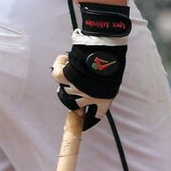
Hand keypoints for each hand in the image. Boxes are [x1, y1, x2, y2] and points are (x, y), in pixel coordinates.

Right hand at [51, 2, 130, 130]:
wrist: (108, 46)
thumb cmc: (113, 58)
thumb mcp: (112, 78)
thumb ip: (102, 87)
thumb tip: (89, 91)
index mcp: (105, 99)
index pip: (95, 116)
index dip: (87, 121)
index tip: (83, 123)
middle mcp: (90, 98)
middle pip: (74, 104)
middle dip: (72, 97)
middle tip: (73, 84)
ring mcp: (77, 89)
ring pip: (65, 90)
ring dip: (68, 78)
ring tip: (73, 64)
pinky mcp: (67, 77)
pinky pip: (57, 75)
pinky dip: (59, 65)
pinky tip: (63, 58)